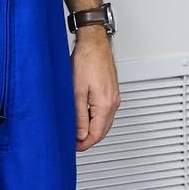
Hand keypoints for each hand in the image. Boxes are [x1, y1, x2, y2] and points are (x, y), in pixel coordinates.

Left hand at [71, 29, 120, 151]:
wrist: (94, 42)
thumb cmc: (86, 60)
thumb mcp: (76, 91)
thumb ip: (79, 115)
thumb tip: (80, 134)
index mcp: (105, 104)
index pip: (97, 134)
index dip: (84, 144)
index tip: (74, 147)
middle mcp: (113, 102)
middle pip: (103, 131)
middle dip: (88, 139)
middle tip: (73, 142)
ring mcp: (114, 97)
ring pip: (105, 122)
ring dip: (92, 129)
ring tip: (77, 131)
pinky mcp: (111, 91)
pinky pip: (106, 112)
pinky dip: (96, 119)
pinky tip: (85, 117)